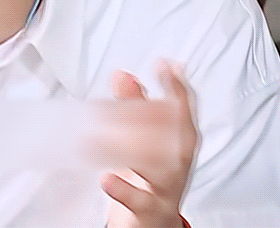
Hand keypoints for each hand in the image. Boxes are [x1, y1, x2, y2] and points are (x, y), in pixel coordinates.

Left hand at [101, 61, 197, 227]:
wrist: (154, 218)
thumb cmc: (151, 172)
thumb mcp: (145, 136)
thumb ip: (135, 104)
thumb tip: (122, 74)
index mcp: (182, 137)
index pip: (184, 109)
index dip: (176, 86)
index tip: (163, 66)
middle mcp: (180, 159)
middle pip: (168, 134)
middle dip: (139, 115)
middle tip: (106, 104)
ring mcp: (169, 185)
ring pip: (155, 165)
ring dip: (124, 149)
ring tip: (94, 139)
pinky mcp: (153, 208)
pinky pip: (140, 200)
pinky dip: (123, 189)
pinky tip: (106, 178)